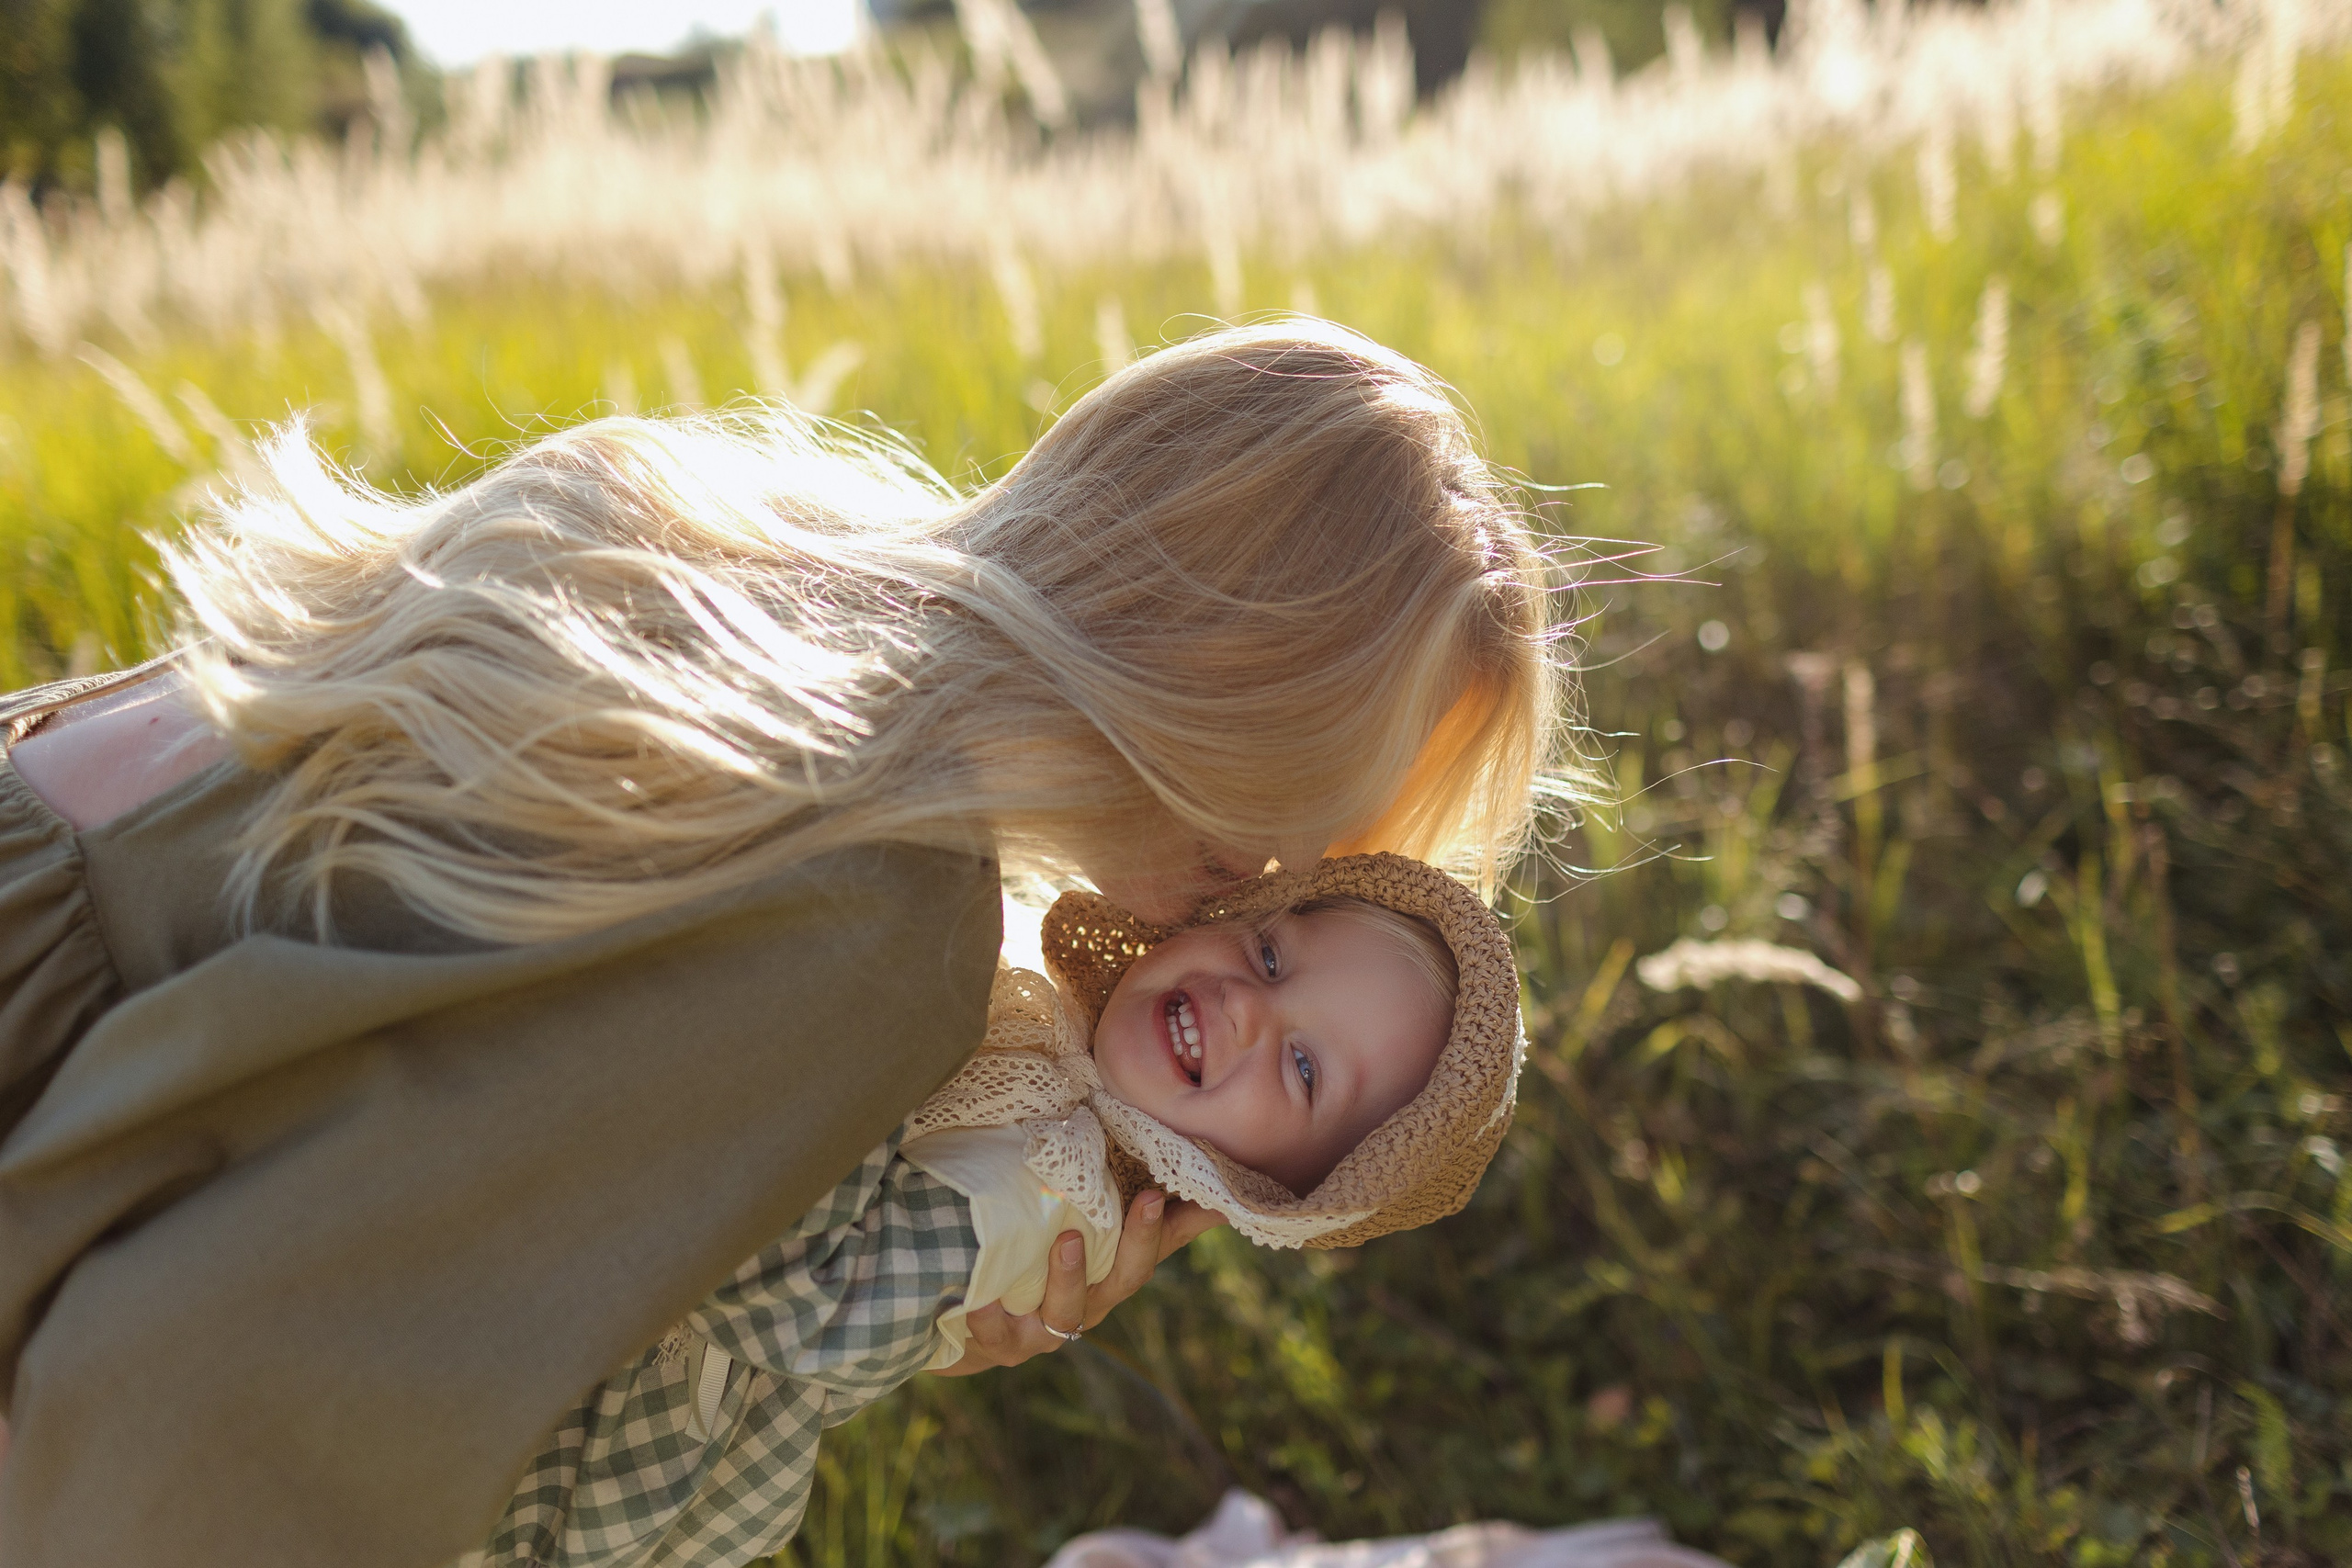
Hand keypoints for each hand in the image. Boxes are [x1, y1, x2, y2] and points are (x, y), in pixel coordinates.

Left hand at [930, 1189, 1223, 1374]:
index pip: (1152, 1249)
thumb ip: (1122, 1203)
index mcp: (1109, 1276)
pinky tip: (983, 1297)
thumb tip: (1183, 1169)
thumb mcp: (1078, 1232)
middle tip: (1146, 1200)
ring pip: (1068, 1312)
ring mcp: (1044, 1329)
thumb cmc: (1033, 1264)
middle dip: (1139, 1240)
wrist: (966, 1322)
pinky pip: (998, 1334)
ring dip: (1072, 1277)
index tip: (1171, 1186)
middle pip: (1124, 1279)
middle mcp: (1087, 1306)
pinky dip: (990, 1316)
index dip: (1166, 1225)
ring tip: (1069, 1240)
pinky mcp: (1000, 1344)